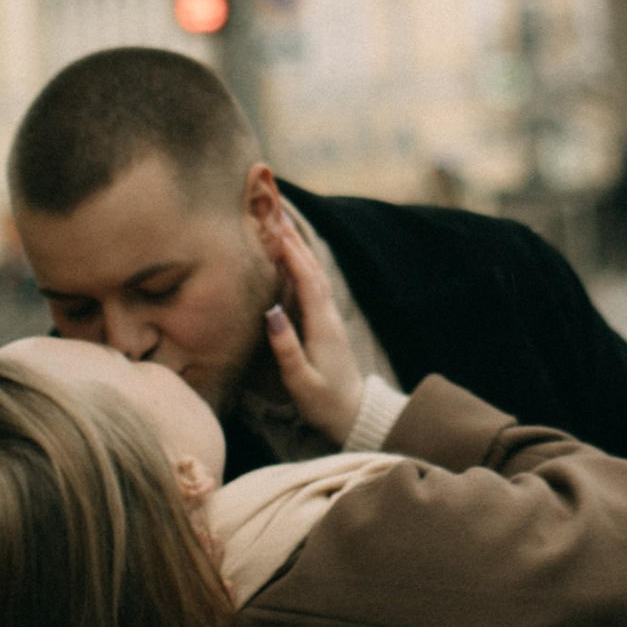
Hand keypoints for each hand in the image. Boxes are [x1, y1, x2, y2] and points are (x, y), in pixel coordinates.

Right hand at [258, 207, 365, 443]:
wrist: (355, 414)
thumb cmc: (325, 402)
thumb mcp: (300, 381)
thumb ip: (286, 348)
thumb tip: (271, 312)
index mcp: (322, 325)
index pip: (307, 279)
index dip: (292, 253)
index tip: (274, 228)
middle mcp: (328, 315)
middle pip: (313, 268)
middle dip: (295, 239)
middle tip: (276, 211)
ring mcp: (330, 318)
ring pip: (315, 274)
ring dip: (300, 248)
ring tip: (281, 226)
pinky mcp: (327, 323)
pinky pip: (314, 285)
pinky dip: (303, 265)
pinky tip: (293, 259)